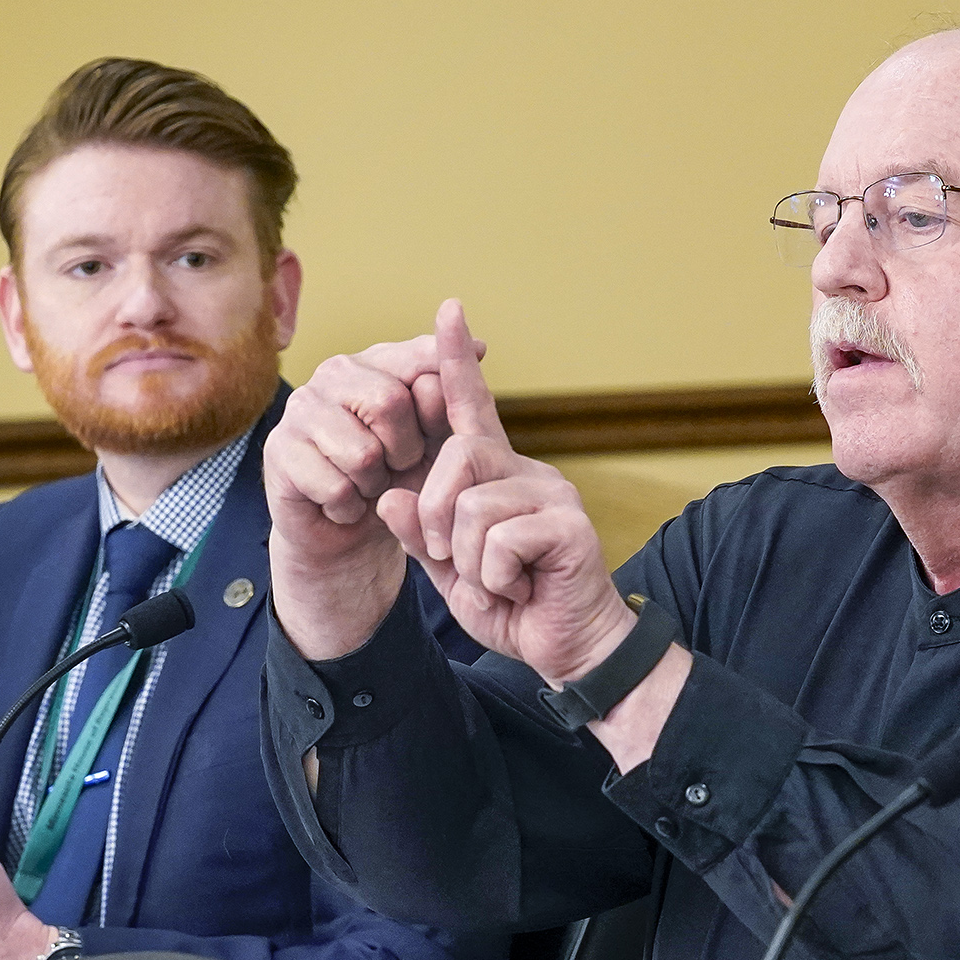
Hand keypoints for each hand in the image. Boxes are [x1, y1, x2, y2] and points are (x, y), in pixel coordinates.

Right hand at [264, 328, 485, 657]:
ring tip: (367, 484)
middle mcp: (335, 373)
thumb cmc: (397, 481)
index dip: (444, 379)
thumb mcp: (436, 443)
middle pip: (390, 403)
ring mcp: (301, 407)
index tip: (468, 375)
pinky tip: (342, 503)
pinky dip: (349, 508)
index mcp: (378, 362)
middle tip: (395, 466)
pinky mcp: (279, 449)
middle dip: (405, 451)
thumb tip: (477, 346)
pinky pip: (336, 488)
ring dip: (375, 486)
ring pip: (363, 453)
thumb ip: (450, 401)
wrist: (349, 535)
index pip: (419, 355)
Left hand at [376, 300, 634, 685]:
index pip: (472, 408)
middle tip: (459, 561)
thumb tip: (388, 497)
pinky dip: (498, 577)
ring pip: (473, 507)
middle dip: (437, 519)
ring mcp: (553, 494)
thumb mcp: (449, 570)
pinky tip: (523, 587)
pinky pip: (501, 540)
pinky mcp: (570, 524)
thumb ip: (420, 534)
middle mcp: (528, 472)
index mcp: (496, 476)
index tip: (447, 310)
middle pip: (455, 459)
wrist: (567, 649)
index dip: (456, 361)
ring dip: (470, 561)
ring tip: (500, 579)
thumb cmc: (513, 604)